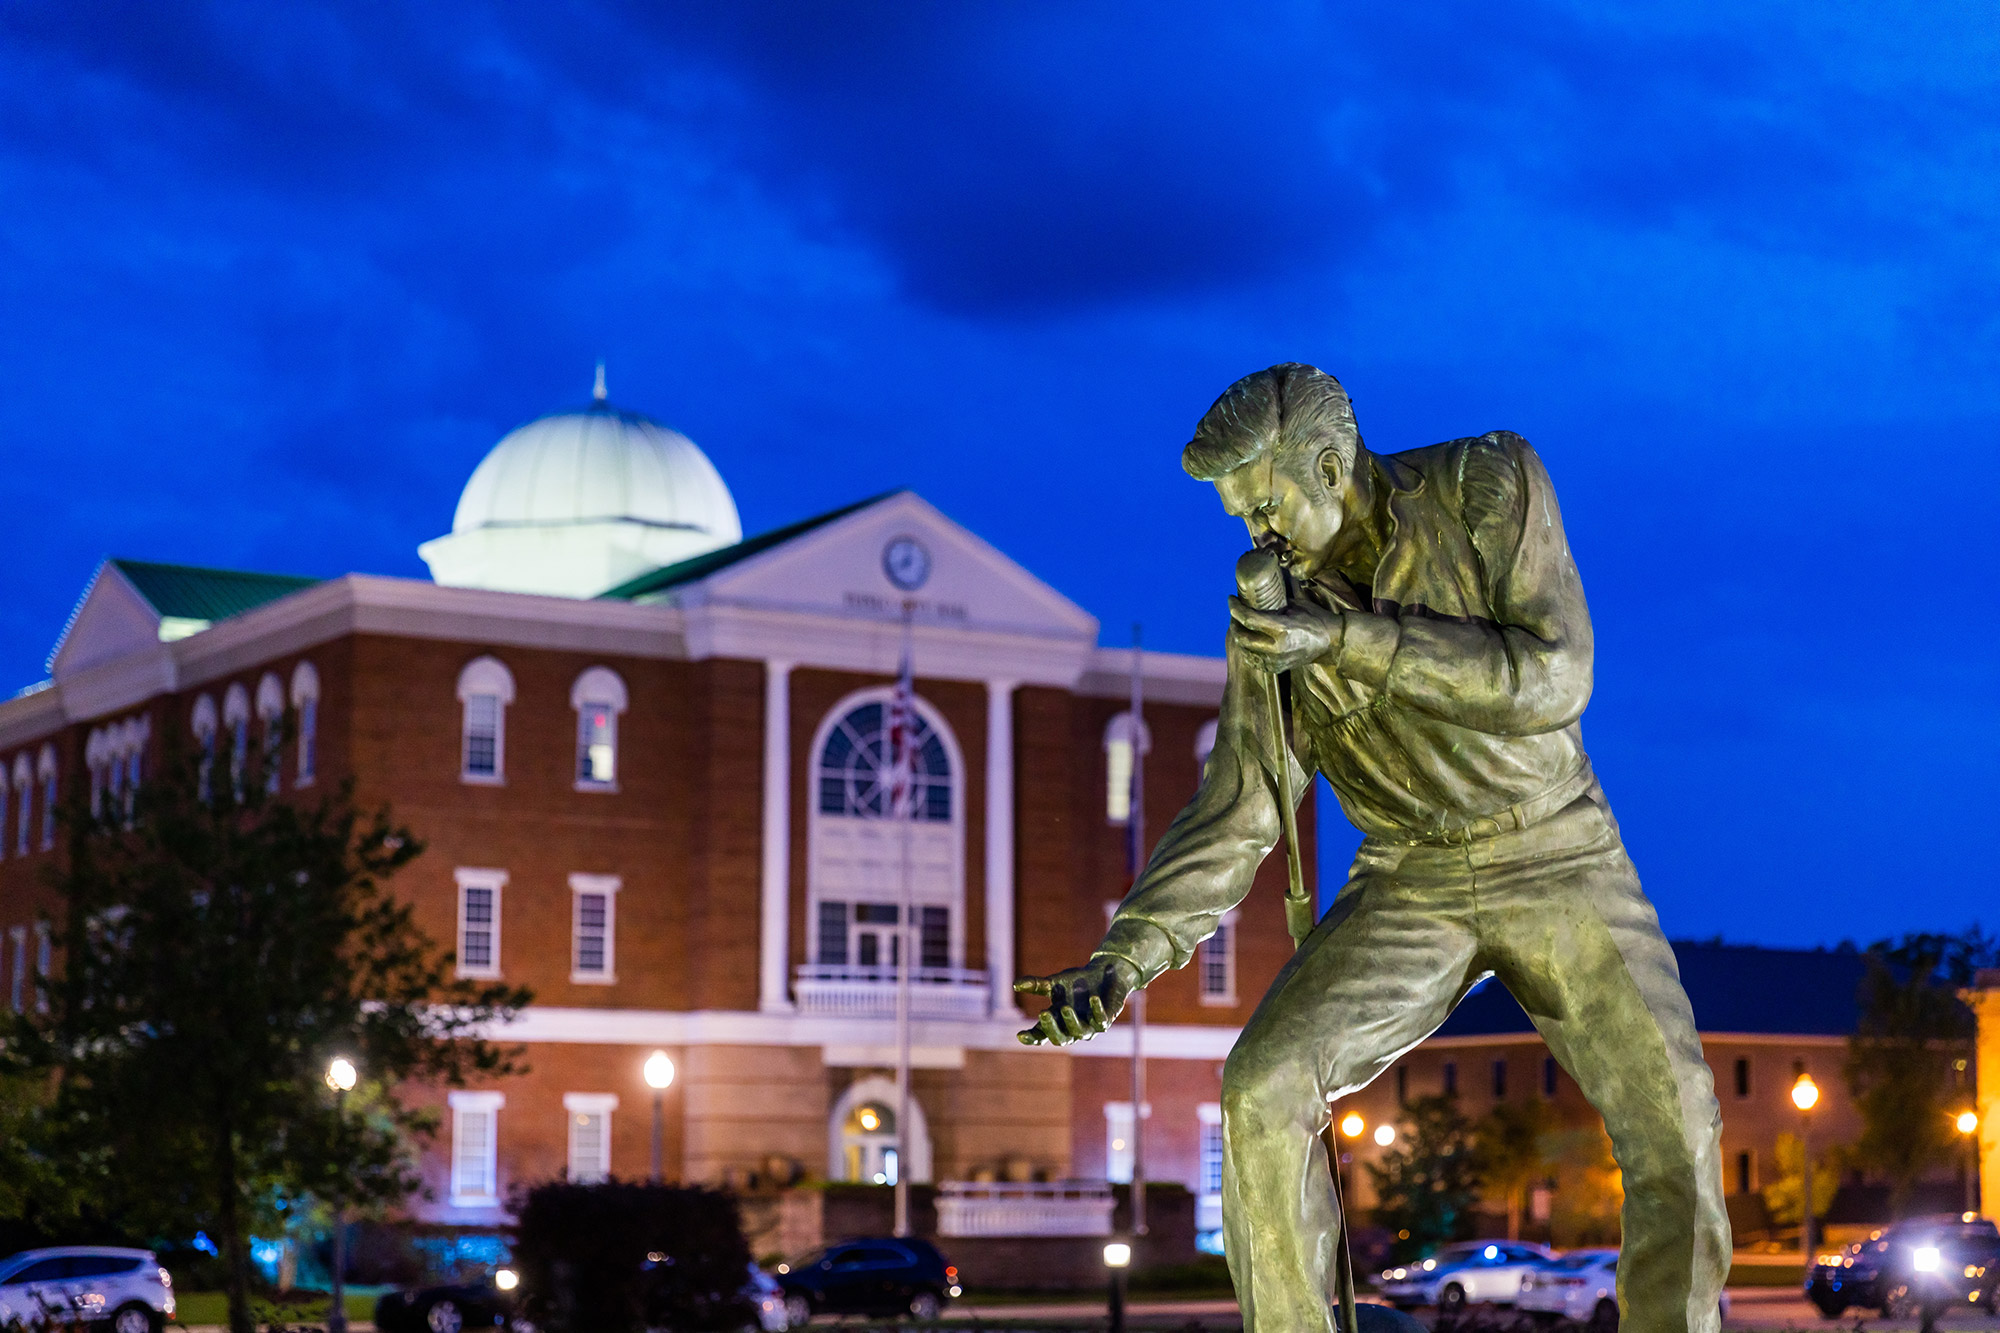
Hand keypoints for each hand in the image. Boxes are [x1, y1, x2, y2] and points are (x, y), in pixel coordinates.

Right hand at [1014, 956, 1138, 1045]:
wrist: (1103, 975)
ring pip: (1079, 1033)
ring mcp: (1089, 1026)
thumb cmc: (1076, 982)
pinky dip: (1097, 1010)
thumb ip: (1037, 985)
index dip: (1032, 1038)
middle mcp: (1072, 1027)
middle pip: (1060, 1039)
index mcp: (1057, 1021)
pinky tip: (1093, 998)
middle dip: (1051, 1028)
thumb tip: (1015, 985)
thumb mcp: (1054, 982)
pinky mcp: (1105, 1020)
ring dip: (1071, 1021)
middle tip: (1043, 1013)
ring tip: (1065, 1007)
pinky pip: (1101, 1021)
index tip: (1020, 1035)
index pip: (1042, 1035)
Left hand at [1228, 594, 1341, 672]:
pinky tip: (1249, 640)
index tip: (1230, 599)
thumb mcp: (1295, 606)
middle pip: (1242, 637)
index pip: (1249, 619)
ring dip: (1239, 636)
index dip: (1235, 608)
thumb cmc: (1315, 620)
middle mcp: (1276, 648)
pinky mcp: (1276, 669)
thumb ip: (1274, 604)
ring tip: (1240, 626)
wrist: (1330, 643)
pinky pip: (1253, 660)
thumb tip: (1256, 595)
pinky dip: (1247, 650)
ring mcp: (1276, 661)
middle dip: (1234, 624)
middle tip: (1234, 614)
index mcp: (1282, 629)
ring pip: (1245, 650)